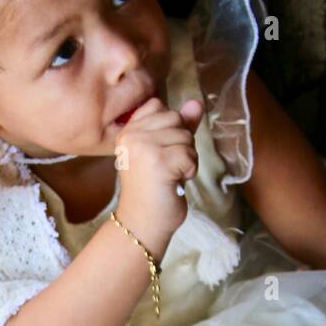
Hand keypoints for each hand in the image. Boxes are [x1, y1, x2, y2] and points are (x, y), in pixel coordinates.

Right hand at [115, 96, 203, 250]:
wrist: (142, 223)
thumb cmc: (153, 189)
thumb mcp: (164, 151)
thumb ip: (180, 125)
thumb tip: (197, 102)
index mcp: (128, 130)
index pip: (160, 106)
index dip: (169, 129)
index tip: (158, 154)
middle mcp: (132, 134)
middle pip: (176, 119)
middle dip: (181, 144)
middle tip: (166, 168)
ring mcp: (144, 146)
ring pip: (186, 136)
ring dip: (187, 159)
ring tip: (170, 176)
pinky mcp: (159, 161)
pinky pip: (190, 154)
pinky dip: (189, 170)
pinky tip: (175, 182)